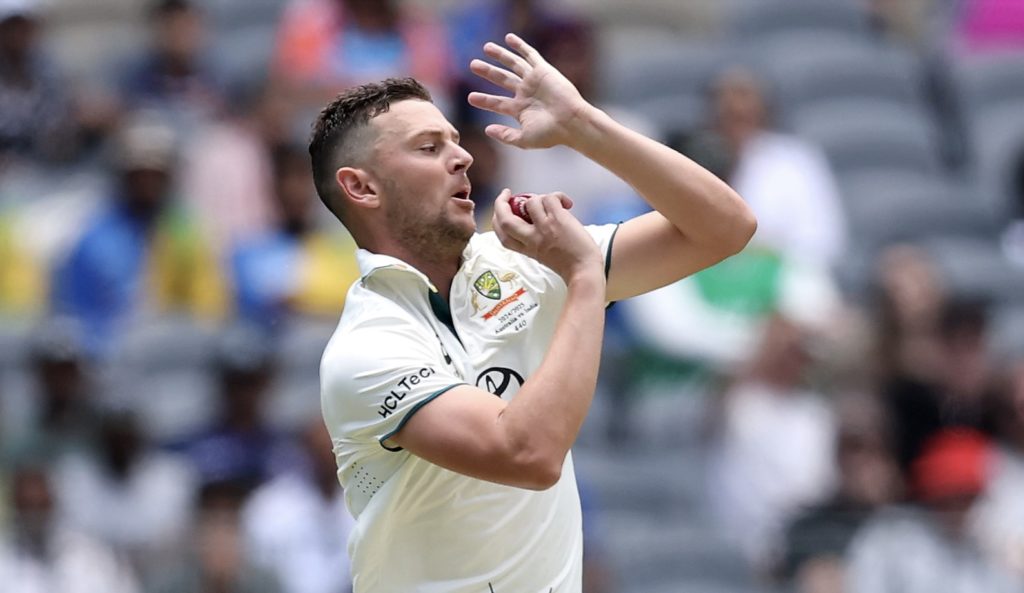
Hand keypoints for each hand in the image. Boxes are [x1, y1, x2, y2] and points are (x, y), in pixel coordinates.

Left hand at [468, 33, 591, 149]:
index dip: (484, 99)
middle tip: (473, 65)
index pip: (497, 102)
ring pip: (513, 64)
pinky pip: (530, 55)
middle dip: (488, 71)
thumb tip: (487, 130)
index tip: (470, 98)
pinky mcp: (543, 71)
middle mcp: (526, 93)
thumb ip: (505, 135)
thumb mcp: (524, 139)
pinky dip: (520, 46)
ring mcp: (534, 81)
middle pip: (502, 79)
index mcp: (520, 109)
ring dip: (500, 55)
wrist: (571, 122)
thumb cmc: (550, 134)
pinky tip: (509, 38)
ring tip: (486, 47)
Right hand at [491, 189, 603, 281]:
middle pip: (505, 219)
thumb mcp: (542, 255)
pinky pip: (550, 198)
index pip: (502, 234)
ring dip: (539, 198)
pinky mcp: (558, 219)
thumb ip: (533, 240)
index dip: (495, 219)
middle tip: (507, 194)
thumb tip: (532, 215)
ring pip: (530, 202)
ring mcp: (544, 228)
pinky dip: (557, 196)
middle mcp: (532, 238)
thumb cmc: (569, 264)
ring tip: (551, 203)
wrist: (584, 270)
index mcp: (527, 249)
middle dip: (500, 203)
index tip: (500, 209)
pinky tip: (567, 204)